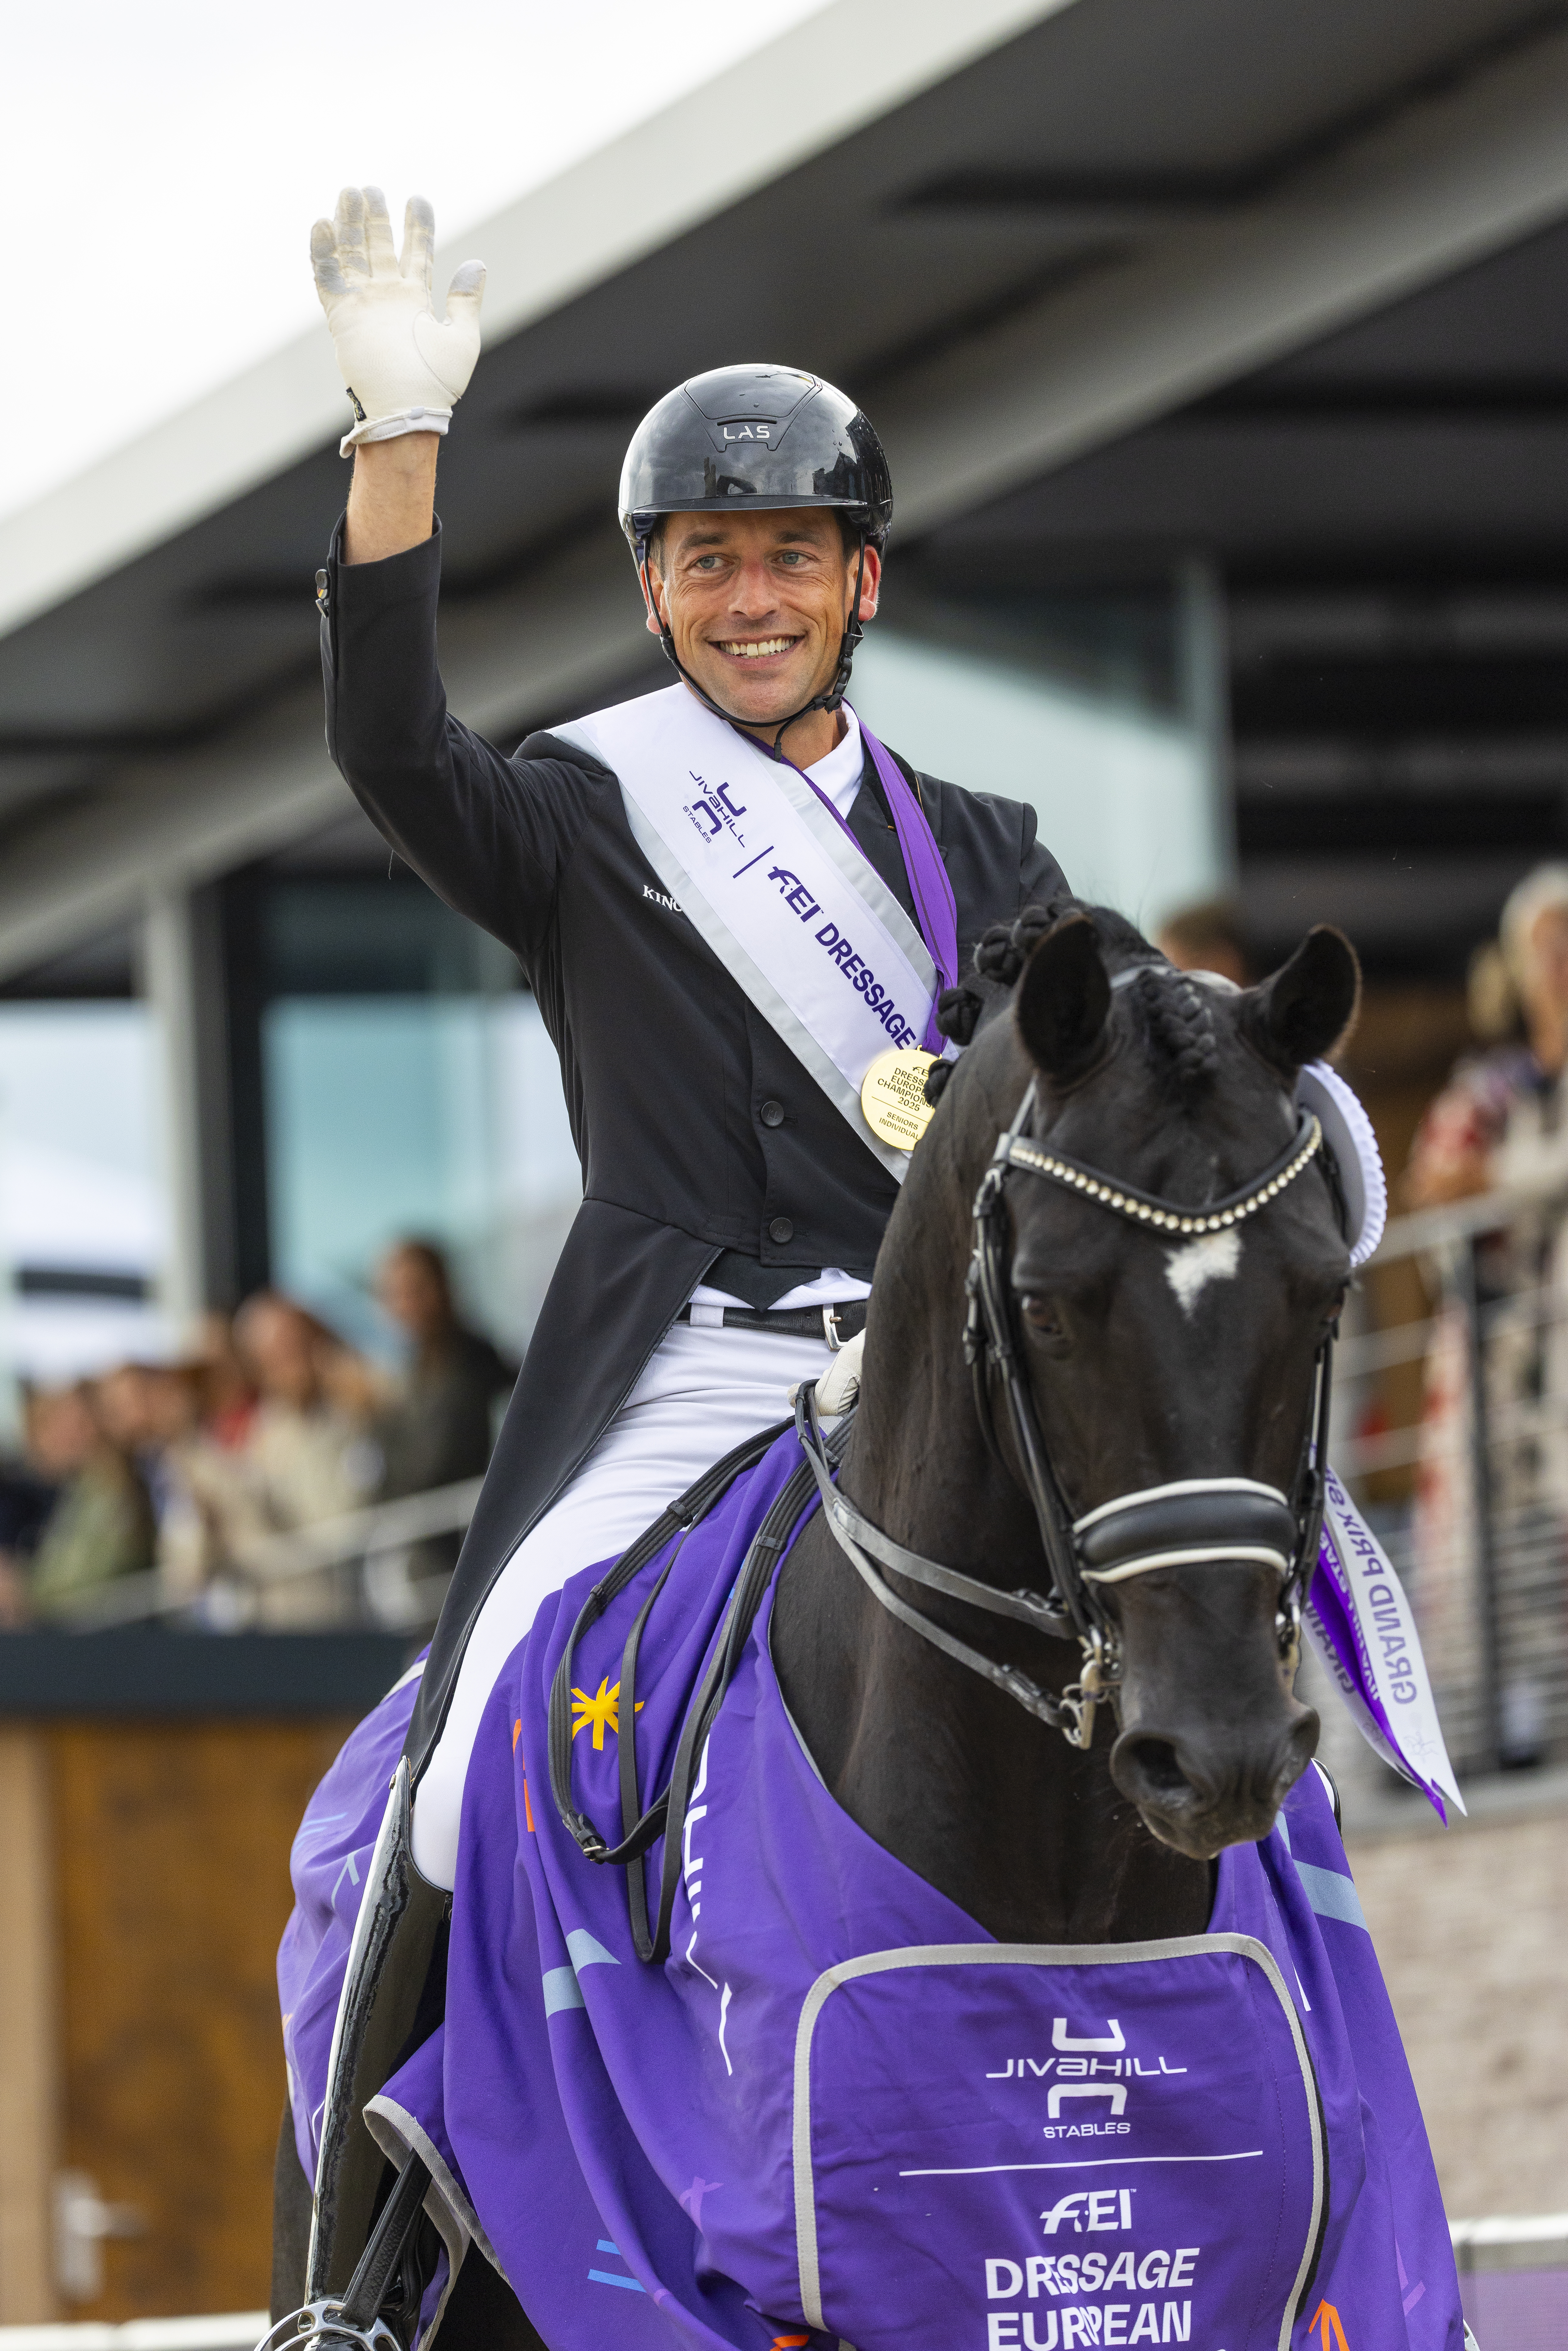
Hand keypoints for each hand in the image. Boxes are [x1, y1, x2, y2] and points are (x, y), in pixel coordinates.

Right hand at [311, 186, 484, 454]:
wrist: (407, 408)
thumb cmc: (437, 383)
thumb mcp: (463, 339)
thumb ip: (465, 301)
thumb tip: (476, 263)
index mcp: (416, 301)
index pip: (416, 254)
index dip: (417, 226)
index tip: (418, 198)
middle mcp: (388, 298)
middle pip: (379, 247)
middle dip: (375, 218)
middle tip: (370, 188)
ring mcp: (363, 305)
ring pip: (352, 255)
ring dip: (349, 225)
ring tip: (349, 192)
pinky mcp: (341, 316)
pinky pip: (327, 279)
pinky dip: (323, 253)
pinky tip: (323, 224)